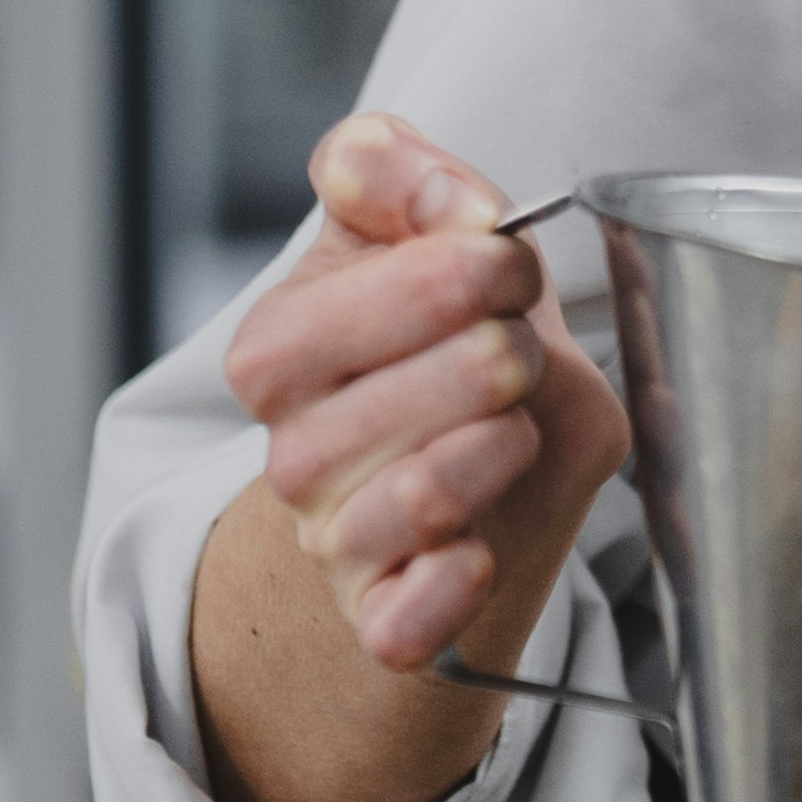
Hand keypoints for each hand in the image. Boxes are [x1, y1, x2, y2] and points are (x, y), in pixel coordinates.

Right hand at [224, 113, 627, 679]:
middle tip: (519, 349)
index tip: (507, 262)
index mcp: (282, 348)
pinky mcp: (386, 617)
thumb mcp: (415, 234)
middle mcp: (293, 452)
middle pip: (384, 408)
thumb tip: (451, 201)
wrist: (468, 472)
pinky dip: (447, 591)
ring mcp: (336, 540)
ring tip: (517, 429)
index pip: (345, 311)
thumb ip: (400, 176)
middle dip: (486, 362)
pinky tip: (478, 552)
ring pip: (410, 503)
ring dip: (490, 453)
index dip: (452, 274)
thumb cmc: (440, 338)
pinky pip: (400, 624)